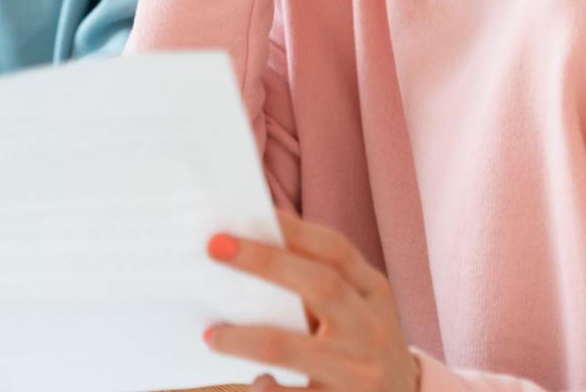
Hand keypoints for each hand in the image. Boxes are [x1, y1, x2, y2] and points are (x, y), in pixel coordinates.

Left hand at [204, 210, 418, 391]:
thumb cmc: (362, 346)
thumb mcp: (358, 311)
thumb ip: (317, 284)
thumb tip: (247, 249)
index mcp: (374, 294)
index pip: (337, 251)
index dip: (295, 229)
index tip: (254, 211)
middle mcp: (372, 329)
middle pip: (320, 285)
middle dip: (265, 262)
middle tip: (215, 247)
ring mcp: (360, 372)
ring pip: (289, 348)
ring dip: (244, 338)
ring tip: (211, 335)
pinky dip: (265, 388)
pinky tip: (257, 382)